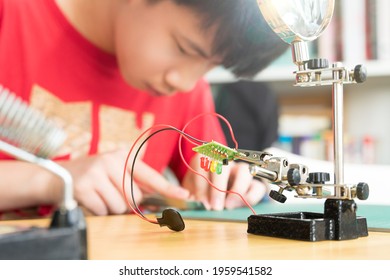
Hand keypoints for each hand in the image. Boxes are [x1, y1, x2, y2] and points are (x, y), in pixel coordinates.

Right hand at [58, 149, 188, 215]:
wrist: (58, 176)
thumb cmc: (93, 176)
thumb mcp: (114, 171)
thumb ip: (135, 181)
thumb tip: (160, 195)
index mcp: (123, 156)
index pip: (150, 176)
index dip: (168, 188)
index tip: (184, 195)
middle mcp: (111, 161)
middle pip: (135, 197)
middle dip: (126, 202)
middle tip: (110, 192)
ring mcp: (97, 173)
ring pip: (120, 206)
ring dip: (111, 207)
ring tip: (98, 195)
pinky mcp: (84, 186)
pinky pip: (103, 210)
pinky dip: (98, 210)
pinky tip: (90, 199)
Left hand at [182, 155, 267, 209]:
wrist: (216, 196)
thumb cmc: (201, 190)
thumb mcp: (191, 191)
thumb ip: (191, 195)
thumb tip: (195, 200)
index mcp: (205, 160)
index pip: (202, 161)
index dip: (201, 181)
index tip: (201, 200)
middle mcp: (224, 161)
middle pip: (224, 164)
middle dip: (218, 187)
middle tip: (215, 206)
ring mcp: (239, 171)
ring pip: (244, 170)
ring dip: (236, 189)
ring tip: (229, 206)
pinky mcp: (253, 183)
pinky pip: (257, 186)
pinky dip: (250, 197)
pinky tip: (240, 205)